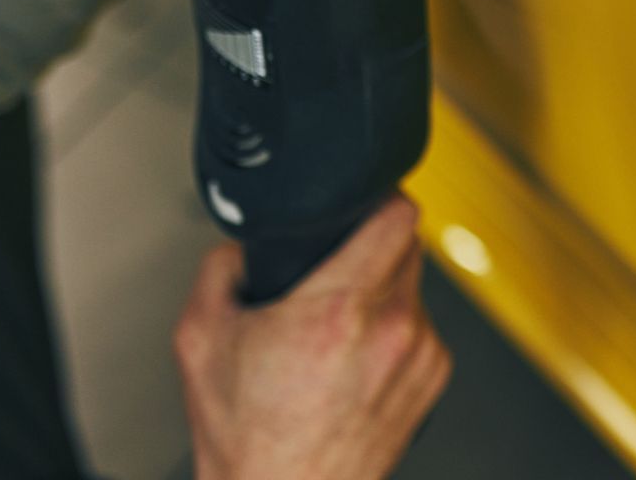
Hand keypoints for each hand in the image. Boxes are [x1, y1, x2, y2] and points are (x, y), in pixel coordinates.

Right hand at [175, 195, 452, 479]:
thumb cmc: (248, 434)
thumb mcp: (201, 338)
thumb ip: (220, 268)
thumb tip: (242, 242)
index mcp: (339, 308)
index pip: (397, 215)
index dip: (381, 200)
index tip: (368, 201)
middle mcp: (391, 327)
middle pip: (406, 245)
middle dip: (372, 249)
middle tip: (335, 273)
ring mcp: (420, 352)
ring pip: (413, 287)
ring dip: (384, 294)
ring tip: (339, 328)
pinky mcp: (435, 375)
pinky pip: (421, 326)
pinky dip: (396, 331)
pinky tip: (358, 358)